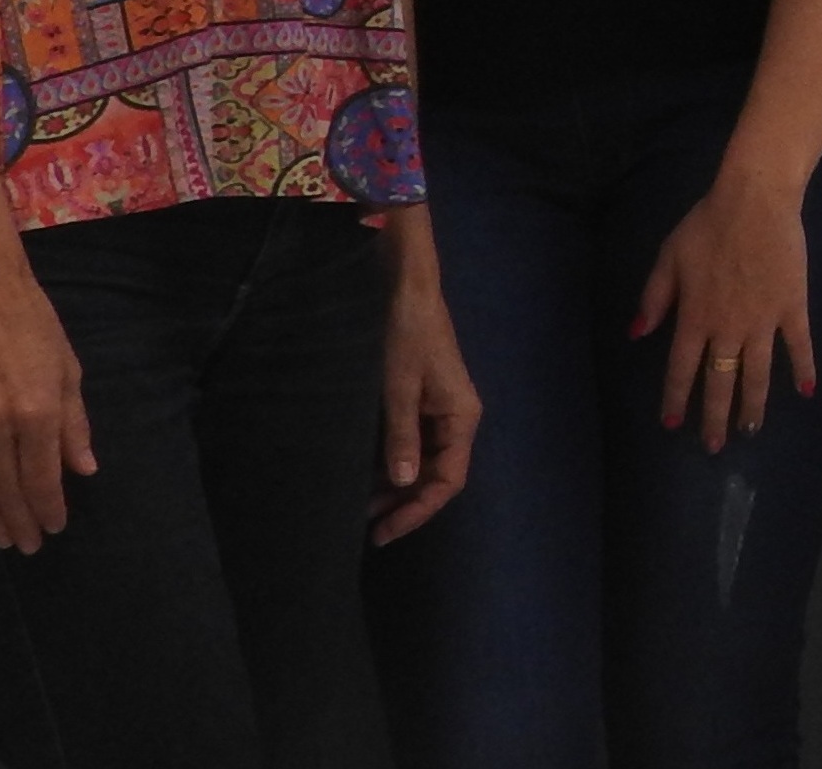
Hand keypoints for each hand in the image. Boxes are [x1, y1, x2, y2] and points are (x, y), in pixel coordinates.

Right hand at [0, 254, 92, 552]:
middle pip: (4, 490)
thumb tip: (84, 470)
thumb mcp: (69, 372)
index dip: (48, 508)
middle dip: (17, 522)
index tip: (55, 528)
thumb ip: (74, 425)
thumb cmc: (35, 328)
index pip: (40, 478)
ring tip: (0, 536)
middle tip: (27, 546)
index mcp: (36, 411)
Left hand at [372, 265, 481, 543]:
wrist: (405, 288)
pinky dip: (391, 463)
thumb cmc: (405, 336)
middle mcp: (456, 419)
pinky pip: (411, 443)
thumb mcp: (398, 388)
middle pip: (436, 475)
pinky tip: (366, 474)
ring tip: (360, 507)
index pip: (447, 480)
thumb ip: (401, 436)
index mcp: (461, 418)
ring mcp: (439, 410)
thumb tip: (402, 485)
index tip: (383, 532)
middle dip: (403, 504)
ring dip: (395, 486)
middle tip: (365, 528)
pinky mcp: (422, 400)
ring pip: (422, 461)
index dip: (417, 511)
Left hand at [632, 173, 812, 453]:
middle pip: (720, 381)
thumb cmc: (707, 225)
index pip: (682, 369)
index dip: (676, 399)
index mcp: (694, 318)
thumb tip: (638, 334)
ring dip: (754, 405)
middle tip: (714, 445)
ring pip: (757, 373)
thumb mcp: (668, 258)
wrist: (755, 202)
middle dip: (715, 416)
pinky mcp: (792, 308)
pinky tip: (807, 392)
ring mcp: (763, 322)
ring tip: (751, 431)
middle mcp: (727, 329)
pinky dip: (803, 369)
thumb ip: (654, 298)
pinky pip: (798, 345)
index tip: (673, 425)